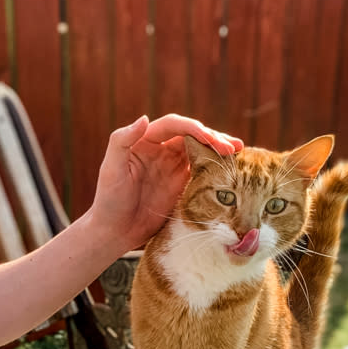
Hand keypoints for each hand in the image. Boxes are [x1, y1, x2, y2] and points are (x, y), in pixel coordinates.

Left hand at [90, 114, 242, 250]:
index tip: (209, 137)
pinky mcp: (182, 184)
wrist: (115, 230)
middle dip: (213, 137)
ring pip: (201, 150)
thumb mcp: (111, 169)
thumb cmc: (108, 199)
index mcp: (145, 140)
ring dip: (219, 149)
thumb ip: (121, 141)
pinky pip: (203, 170)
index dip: (194, 128)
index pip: (175, 125)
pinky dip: (218, 168)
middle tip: (232, 147)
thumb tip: (144, 118)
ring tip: (239, 151)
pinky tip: (232, 169)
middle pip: (193, 135)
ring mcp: (173, 167)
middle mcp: (162, 150)